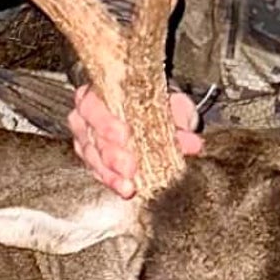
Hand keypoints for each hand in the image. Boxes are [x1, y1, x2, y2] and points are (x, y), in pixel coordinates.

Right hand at [67, 84, 202, 197]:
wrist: (151, 107)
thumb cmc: (154, 100)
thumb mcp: (171, 101)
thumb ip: (181, 116)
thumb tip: (192, 144)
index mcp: (100, 90)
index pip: (92, 104)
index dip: (104, 121)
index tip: (124, 134)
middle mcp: (87, 113)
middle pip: (90, 135)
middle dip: (110, 154)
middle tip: (129, 167)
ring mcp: (86, 137)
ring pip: (91, 156)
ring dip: (110, 173)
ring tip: (128, 185)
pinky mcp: (92, 157)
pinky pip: (96, 171)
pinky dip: (111, 181)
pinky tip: (125, 188)